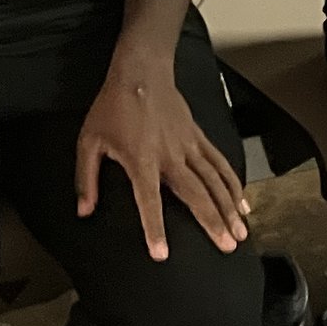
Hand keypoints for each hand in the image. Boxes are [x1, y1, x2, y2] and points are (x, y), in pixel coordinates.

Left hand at [76, 62, 248, 260]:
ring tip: (240, 233)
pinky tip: (243, 202)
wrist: (140, 71)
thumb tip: (83, 211)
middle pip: (196, 193)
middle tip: (227, 247)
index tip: (162, 254)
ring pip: (214, 180)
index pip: (149, 201)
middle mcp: (169, 156)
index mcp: (141, 160)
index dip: (154, 228)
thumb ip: (86, 178)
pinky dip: (233, 183)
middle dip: (212, 222)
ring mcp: (188, 146)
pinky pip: (219, 163)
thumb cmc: (112, 107)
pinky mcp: (198, 137)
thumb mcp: (89, 141)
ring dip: (229, 207)